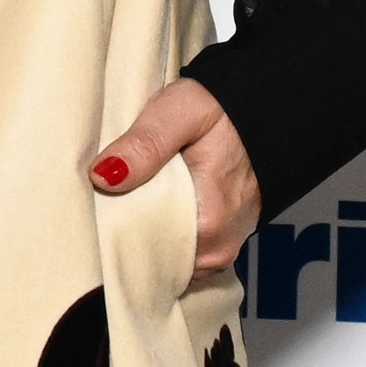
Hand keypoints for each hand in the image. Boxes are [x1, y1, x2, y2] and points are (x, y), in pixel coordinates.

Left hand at [92, 75, 261, 278]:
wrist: (269, 112)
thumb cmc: (225, 109)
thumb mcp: (180, 112)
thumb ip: (145, 145)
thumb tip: (103, 177)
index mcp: (208, 226)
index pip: (142, 250)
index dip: (113, 229)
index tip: (96, 206)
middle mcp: (217, 249)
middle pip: (153, 257)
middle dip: (126, 234)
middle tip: (107, 199)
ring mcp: (221, 249)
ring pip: (166, 256)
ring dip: (144, 234)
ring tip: (127, 200)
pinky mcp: (221, 242)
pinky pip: (181, 251)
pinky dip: (162, 233)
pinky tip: (150, 206)